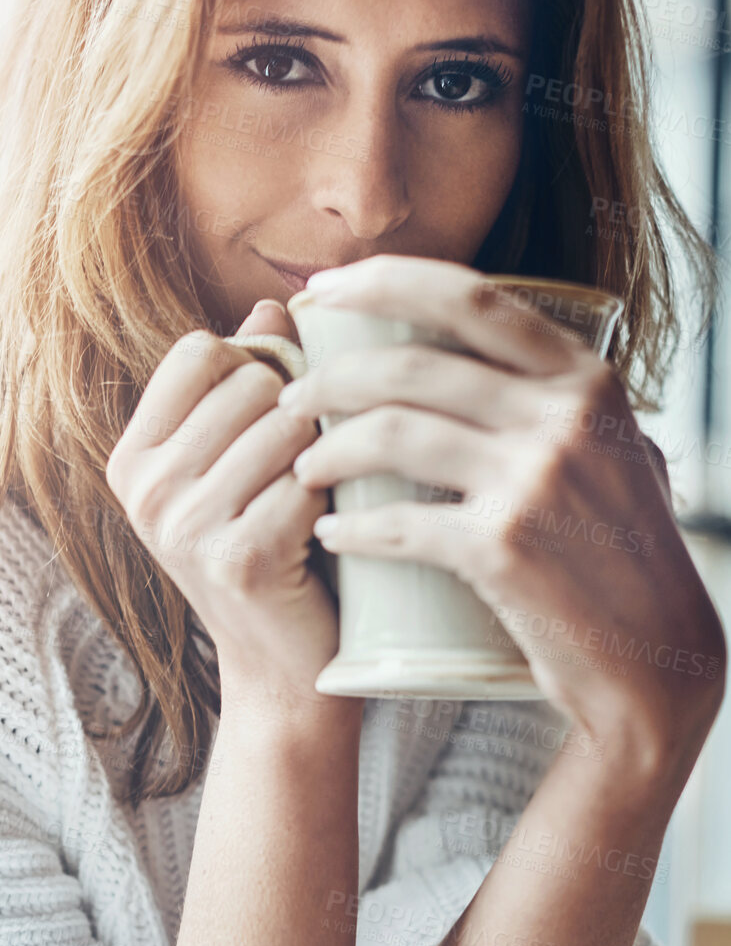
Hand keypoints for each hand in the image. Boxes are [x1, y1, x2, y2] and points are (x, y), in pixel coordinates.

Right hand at [106, 300, 339, 715]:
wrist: (284, 668)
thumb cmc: (271, 547)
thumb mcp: (239, 463)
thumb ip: (249, 382)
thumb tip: (274, 304)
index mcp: (133, 456)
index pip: (198, 351)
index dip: (254, 365)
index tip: (276, 410)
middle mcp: (145, 488)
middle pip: (249, 382)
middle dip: (296, 414)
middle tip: (305, 466)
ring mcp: (183, 524)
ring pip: (286, 426)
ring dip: (321, 455)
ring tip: (318, 495)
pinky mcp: (236, 557)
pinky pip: (308, 480)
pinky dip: (333, 498)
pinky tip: (327, 529)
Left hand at [281, 255, 725, 776]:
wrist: (656, 662)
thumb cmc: (617, 550)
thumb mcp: (605, 446)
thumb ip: (543, 394)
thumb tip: (445, 339)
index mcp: (583, 379)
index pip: (468, 298)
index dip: (381, 283)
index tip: (321, 291)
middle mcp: (564, 418)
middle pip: (410, 367)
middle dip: (329, 378)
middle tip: (288, 400)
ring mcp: (535, 481)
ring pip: (392, 434)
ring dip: (327, 450)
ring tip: (302, 469)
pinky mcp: (505, 548)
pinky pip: (399, 521)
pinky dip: (352, 528)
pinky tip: (330, 534)